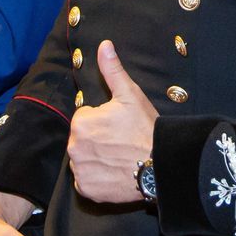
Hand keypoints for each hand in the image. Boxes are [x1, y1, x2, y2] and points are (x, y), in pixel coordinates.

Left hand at [67, 41, 156, 203]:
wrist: (160, 165)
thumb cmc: (145, 129)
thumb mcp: (130, 95)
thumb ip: (112, 70)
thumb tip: (104, 45)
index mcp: (81, 123)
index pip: (85, 119)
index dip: (103, 121)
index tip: (119, 127)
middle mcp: (74, 147)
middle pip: (82, 140)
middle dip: (97, 140)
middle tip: (120, 143)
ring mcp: (80, 171)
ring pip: (83, 159)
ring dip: (96, 159)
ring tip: (119, 158)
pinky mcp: (87, 190)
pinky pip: (86, 181)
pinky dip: (96, 178)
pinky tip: (114, 173)